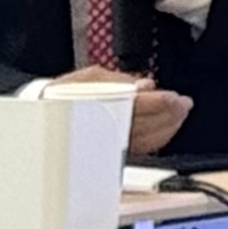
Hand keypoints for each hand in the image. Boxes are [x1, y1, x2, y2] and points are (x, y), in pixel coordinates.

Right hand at [53, 66, 194, 154]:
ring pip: (149, 139)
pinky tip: (168, 127)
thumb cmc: (66, 94)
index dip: (161, 102)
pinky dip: (159, 137)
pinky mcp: (114, 152)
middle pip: (149, 124)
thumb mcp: (91, 77)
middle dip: (172, 113)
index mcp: (102, 108)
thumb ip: (121, 80)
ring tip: (180, 112)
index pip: (139, 107)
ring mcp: (112, 143)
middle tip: (184, 103)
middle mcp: (108, 129)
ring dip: (170, 126)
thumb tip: (146, 85)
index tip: (175, 97)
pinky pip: (143, 148)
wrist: (43, 115)